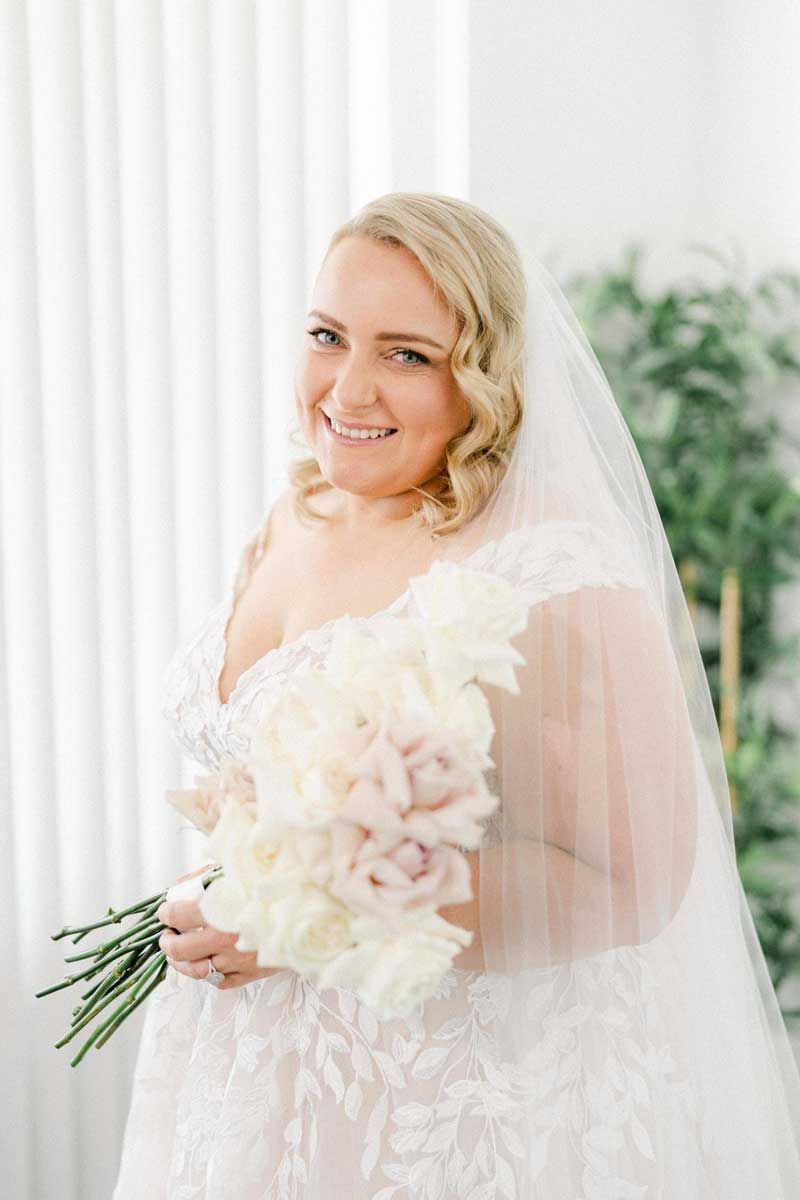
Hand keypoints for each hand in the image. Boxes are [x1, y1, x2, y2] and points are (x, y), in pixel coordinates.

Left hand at [156, 862, 277, 990]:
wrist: (317, 908)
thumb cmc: (276, 881)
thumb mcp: (240, 868)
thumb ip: (205, 875)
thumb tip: (178, 886)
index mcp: (221, 909)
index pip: (178, 916)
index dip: (167, 913)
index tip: (167, 910)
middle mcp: (226, 938)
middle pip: (180, 949)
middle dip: (167, 941)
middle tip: (167, 935)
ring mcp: (238, 960)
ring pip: (196, 971)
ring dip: (181, 963)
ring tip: (178, 954)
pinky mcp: (252, 973)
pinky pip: (220, 982)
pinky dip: (208, 975)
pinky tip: (207, 964)